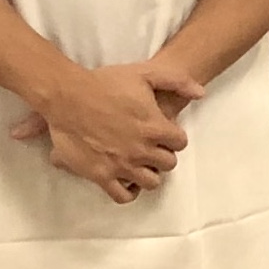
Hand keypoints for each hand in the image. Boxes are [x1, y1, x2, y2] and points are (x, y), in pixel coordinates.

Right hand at [15, 59, 200, 204]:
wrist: (67, 96)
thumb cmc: (105, 83)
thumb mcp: (144, 73)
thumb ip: (177, 80)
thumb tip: (200, 94)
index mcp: (155, 127)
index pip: (180, 143)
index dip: (173, 137)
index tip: (162, 133)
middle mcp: (142, 150)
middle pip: (168, 164)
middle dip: (163, 155)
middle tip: (151, 147)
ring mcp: (122, 165)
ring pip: (151, 182)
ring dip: (149, 173)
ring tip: (139, 163)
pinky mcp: (102, 176)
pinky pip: (123, 195)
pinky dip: (128, 191)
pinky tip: (126, 180)